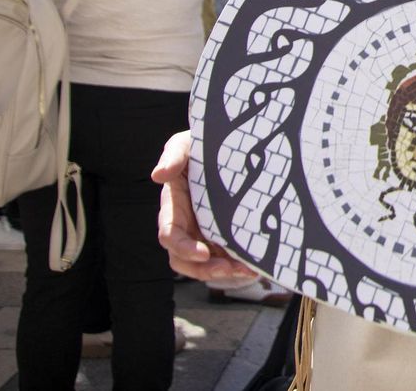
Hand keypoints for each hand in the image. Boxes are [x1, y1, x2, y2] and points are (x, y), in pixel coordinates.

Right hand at [151, 130, 255, 281]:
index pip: (169, 235)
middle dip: (204, 269)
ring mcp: (204, 231)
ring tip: (249, 270)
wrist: (229, 143)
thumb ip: (173, 155)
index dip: (183, 248)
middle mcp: (185, 224)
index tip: (203, 253)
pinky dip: (238, 265)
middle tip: (229, 268)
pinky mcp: (223, 234)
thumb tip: (158, 175)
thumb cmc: (201, 144)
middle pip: (184, 259)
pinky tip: (257, 265)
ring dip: (224, 272)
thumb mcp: (185, 144)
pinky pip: (226, 257)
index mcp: (173, 207)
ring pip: (206, 264)